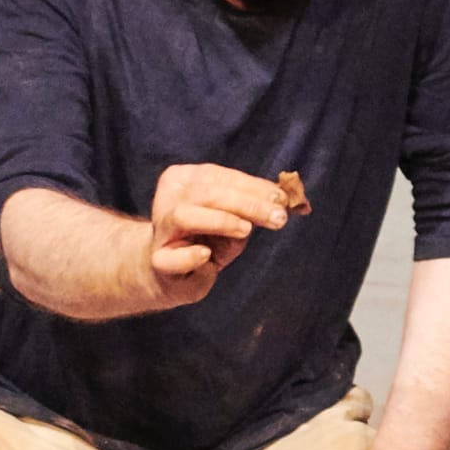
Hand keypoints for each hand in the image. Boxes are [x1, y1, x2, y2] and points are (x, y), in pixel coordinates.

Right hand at [137, 163, 294, 308]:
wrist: (172, 272)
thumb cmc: (208, 238)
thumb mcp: (235, 218)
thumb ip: (255, 206)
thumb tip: (291, 201)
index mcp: (186, 179)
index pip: (221, 177)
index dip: (254, 186)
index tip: (283, 198)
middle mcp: (169, 198)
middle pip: (207, 193)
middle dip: (248, 203)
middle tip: (278, 217)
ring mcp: (161, 229)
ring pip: (184, 214)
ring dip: (221, 220)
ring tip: (245, 230)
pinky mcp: (158, 261)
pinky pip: (170, 257)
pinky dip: (189, 255)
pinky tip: (205, 255)